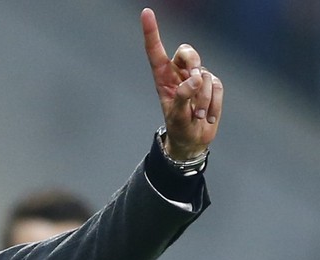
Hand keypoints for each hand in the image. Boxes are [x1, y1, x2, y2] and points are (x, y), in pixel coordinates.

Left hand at [141, 8, 222, 160]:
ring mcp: (197, 79)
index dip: (152, 32)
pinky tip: (207, 116)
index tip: (146, 12)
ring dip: (203, 98)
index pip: (156, 52)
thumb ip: (182, 96)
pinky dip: (214, 103)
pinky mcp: (212, 86)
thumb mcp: (175, 116)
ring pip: (205, 75)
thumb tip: (195, 78)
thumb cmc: (178, 127)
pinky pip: (218, 86)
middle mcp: (179, 74)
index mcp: (162, 78)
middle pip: (187, 52)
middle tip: (195, 79)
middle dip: (193, 62)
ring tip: (197, 116)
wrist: (193, 140)